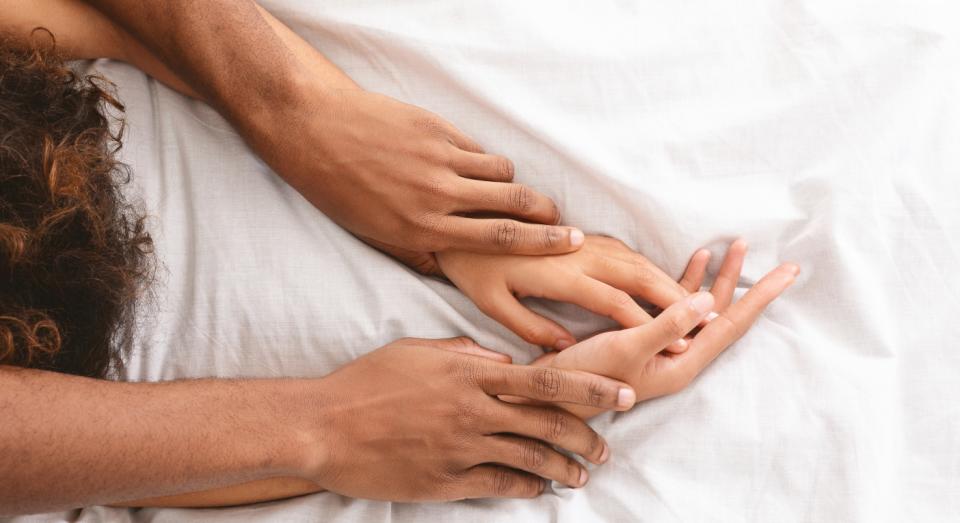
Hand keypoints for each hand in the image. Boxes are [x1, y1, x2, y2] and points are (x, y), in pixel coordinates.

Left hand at [262, 87, 583, 272]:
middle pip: (514, 203)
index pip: (499, 239)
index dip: (542, 243)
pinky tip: (473, 166)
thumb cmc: (339, 190)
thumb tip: (449, 268)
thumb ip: (417, 252)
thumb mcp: (375, 235)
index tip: (571, 243)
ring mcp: (439, 158)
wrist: (314, 131)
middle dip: (548, 213)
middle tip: (564, 221)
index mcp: (423, 228)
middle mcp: (437, 195)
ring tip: (515, 194)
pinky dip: (482, 160)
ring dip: (514, 184)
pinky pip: (475, 148)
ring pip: (500, 172)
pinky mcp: (436, 129)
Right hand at [304, 337, 636, 500]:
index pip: (545, 379)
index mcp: (469, 373)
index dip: (589, 388)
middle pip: (547, 424)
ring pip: (530, 460)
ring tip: (582, 475)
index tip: (622, 393)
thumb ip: (465, 353)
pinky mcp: (445, 481)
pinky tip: (540, 490)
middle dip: (587, 436)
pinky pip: (499, 486)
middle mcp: (472, 410)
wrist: (323, 426)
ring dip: (564, 469)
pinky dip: (526, 488)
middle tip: (607, 446)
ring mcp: (460, 448)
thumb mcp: (417, 351)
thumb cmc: (367, 382)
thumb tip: (503, 361)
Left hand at [435, 235, 701, 349]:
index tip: (677, 342)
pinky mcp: (579, 234)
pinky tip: (662, 280)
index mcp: (558, 275)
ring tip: (696, 301)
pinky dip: (648, 266)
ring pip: (634, 258)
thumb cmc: (473, 269)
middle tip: (707, 318)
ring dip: (667, 279)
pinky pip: (623, 250)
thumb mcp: (493, 305)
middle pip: (637, 274)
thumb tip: (569, 347)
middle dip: (674, 298)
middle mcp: (577, 253)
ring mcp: (580, 241)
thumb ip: (532, 328)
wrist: (461, 220)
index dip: (648, 323)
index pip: (614, 301)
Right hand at [531, 240, 798, 416]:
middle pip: (723, 315)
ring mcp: (664, 348)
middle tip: (776, 259)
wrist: (551, 392)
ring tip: (735, 247)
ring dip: (719, 278)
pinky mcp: (645, 338)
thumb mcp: (627, 348)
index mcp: (683, 363)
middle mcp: (680, 356)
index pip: (732, 325)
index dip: (761, 297)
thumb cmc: (587, 376)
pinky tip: (695, 261)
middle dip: (746, 282)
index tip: (790, 273)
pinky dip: (688, 281)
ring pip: (702, 308)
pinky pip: (677, 306)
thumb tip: (709, 301)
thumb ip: (667, 325)